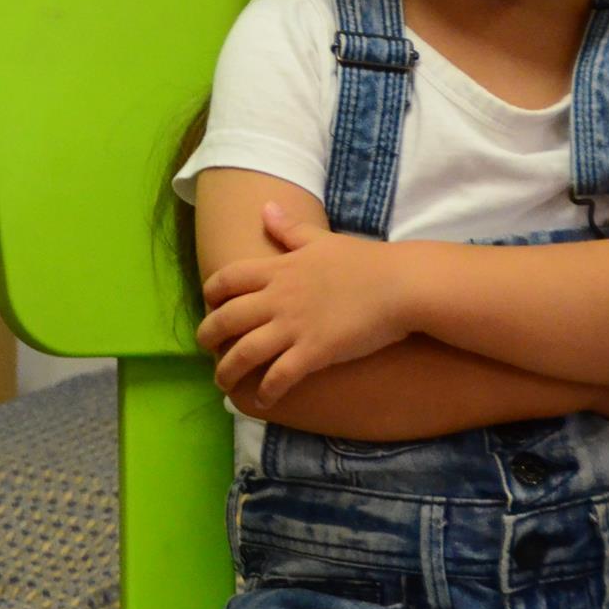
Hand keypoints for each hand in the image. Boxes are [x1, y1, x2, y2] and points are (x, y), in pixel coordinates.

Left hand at [197, 202, 412, 404]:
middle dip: (207, 335)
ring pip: (244, 352)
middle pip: (226, 318)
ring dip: (227, 370)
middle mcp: (278, 298)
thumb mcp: (322, 240)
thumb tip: (266, 207)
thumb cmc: (367, 262)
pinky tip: (262, 401)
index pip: (228, 278)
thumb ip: (290, 229)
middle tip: (206, 348)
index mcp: (279, 269)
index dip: (211, 293)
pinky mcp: (314, 352)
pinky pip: (280, 376)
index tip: (209, 304)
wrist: (402, 285)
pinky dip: (266, 391)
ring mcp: (294, 326)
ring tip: (223, 383)